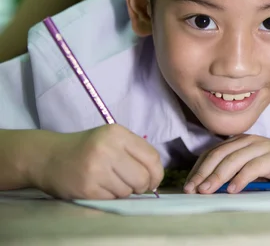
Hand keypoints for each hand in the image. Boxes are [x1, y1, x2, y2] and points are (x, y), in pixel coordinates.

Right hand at [31, 125, 163, 199]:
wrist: (48, 157)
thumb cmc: (86, 148)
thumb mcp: (111, 139)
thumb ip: (134, 152)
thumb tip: (155, 177)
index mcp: (117, 133)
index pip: (152, 157)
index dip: (157, 173)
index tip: (153, 180)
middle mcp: (107, 149)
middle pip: (142, 177)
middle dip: (142, 186)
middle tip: (133, 185)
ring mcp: (96, 169)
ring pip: (128, 191)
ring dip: (124, 191)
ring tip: (110, 183)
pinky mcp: (86, 188)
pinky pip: (112, 199)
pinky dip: (110, 197)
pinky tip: (100, 187)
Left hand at [184, 135, 269, 193]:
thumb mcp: (252, 168)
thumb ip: (234, 172)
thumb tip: (209, 186)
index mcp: (241, 142)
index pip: (213, 152)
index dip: (199, 168)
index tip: (189, 185)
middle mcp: (249, 141)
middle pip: (219, 155)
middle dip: (203, 173)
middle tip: (192, 189)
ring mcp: (261, 147)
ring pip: (232, 160)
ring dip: (216, 177)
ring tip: (206, 191)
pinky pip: (252, 167)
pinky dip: (240, 179)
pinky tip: (231, 190)